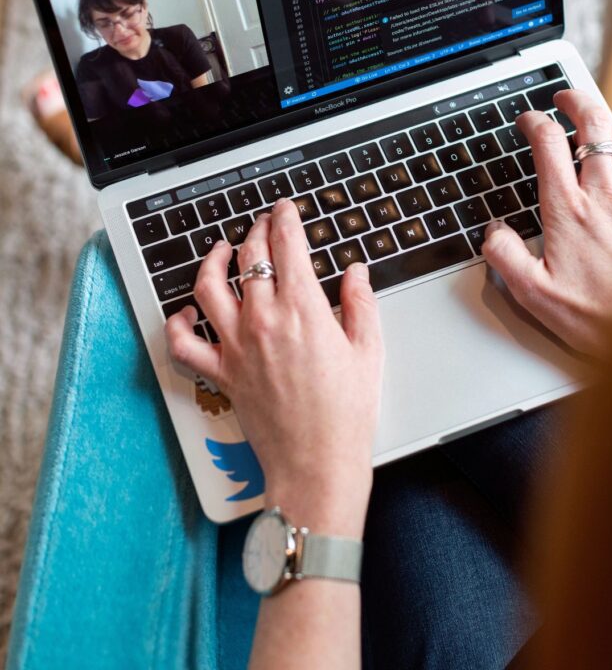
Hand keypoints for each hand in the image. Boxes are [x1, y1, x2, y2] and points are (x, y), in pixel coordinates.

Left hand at [165, 199, 383, 534]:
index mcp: (304, 311)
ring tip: (223, 249)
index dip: (285, 218)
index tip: (286, 209)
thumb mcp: (369, 351)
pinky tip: (188, 312)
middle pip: (250, 257)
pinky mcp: (223, 373)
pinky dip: (179, 324)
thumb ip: (360, 303)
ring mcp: (238, 346)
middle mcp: (264, 321)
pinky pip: (185, 344)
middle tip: (265, 222)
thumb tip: (355, 272)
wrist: (317, 465)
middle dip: (257, 229)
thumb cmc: (347, 414)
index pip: (287, 246)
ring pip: (209, 287)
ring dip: (213, 260)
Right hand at [482, 89, 611, 356]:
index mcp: (567, 210)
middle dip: (576, 102)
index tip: (527, 121)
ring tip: (595, 129)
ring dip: (609, 127)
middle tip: (563, 99)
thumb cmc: (594, 318)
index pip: (547, 144)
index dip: (533, 122)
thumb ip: (504, 257)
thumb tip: (492, 232)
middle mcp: (604, 197)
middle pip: (593, 125)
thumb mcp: (532, 294)